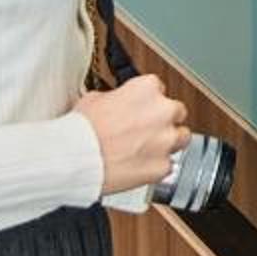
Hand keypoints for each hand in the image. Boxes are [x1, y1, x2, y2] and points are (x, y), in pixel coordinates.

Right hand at [73, 73, 189, 197]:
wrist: (74, 160)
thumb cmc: (81, 131)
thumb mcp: (94, 99)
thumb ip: (116, 97)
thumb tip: (116, 102)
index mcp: (147, 88)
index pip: (159, 89)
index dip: (147, 103)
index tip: (140, 111)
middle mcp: (163, 110)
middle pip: (176, 112)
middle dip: (163, 121)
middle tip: (144, 131)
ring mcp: (166, 139)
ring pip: (181, 138)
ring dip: (167, 142)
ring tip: (145, 150)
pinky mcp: (162, 166)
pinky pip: (167, 165)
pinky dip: (155, 167)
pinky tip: (138, 167)